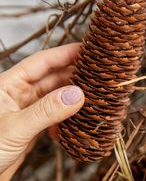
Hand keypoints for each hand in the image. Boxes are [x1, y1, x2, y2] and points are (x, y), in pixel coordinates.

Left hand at [0, 44, 83, 180]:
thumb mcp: (16, 127)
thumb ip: (47, 111)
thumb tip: (77, 94)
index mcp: (9, 84)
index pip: (42, 61)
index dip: (66, 54)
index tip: (89, 51)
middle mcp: (19, 95)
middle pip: (53, 79)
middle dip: (76, 79)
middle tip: (101, 79)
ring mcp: (26, 112)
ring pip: (56, 100)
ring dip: (75, 102)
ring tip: (95, 104)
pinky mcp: (31, 129)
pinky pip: (55, 120)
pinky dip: (66, 123)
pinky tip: (74, 129)